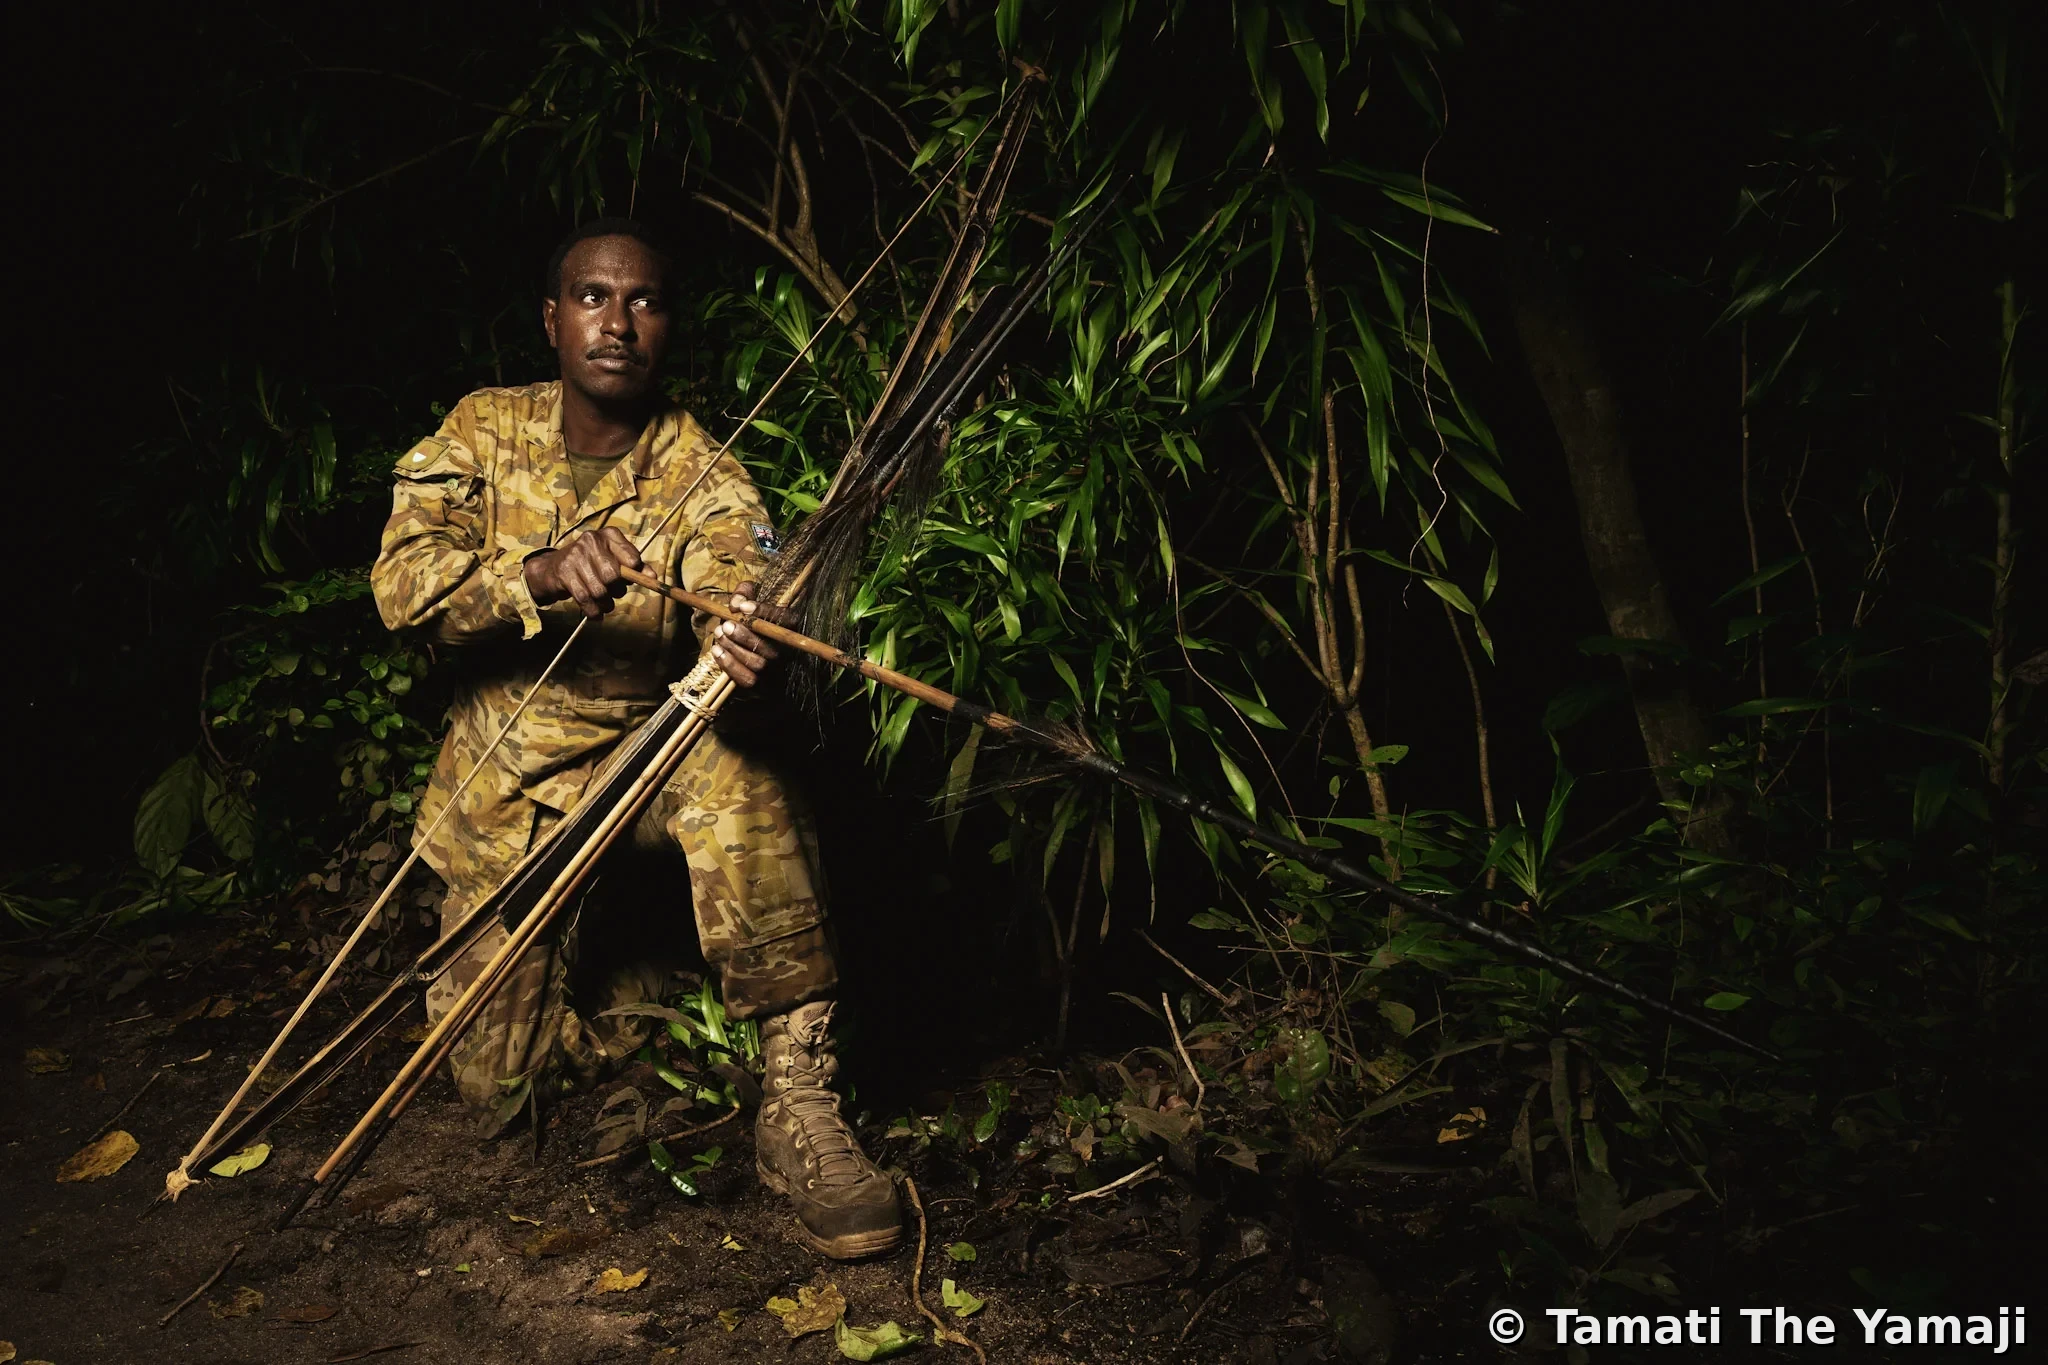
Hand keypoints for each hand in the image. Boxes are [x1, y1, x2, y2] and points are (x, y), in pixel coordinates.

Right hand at [524, 526, 641, 617]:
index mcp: (609, 535)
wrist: (553, 568)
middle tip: (614, 593)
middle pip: (614, 576)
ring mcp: (575, 555)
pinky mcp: (563, 572)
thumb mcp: (614, 560)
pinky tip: (596, 614)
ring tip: (605, 604)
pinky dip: (593, 611)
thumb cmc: (592, 564)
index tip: (630, 581)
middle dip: (617, 590)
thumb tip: (653, 577)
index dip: (635, 574)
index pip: (632, 558)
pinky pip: (585, 598)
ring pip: (599, 590)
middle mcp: (591, 540)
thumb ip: (635, 567)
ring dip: (605, 603)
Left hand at [712, 580, 779, 687]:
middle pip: (770, 647)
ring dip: (734, 649)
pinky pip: (746, 679)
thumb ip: (743, 593)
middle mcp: (785, 649)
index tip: (743, 607)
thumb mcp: (746, 599)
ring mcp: (773, 668)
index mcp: (788, 626)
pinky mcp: (759, 682)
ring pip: (757, 663)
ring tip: (719, 633)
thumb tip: (736, 603)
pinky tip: (717, 649)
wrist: (740, 640)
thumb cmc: (746, 617)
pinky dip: (729, 665)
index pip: (783, 619)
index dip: (764, 613)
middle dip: (745, 635)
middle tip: (726, 625)